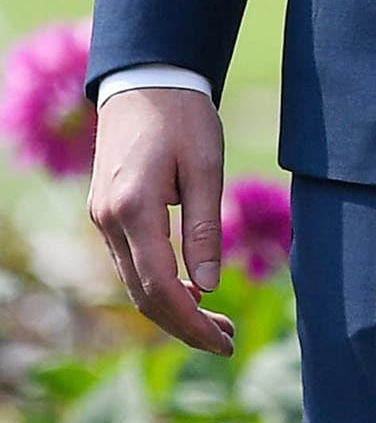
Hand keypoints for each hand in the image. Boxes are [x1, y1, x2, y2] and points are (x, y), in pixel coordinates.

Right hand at [88, 88, 234, 356]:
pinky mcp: (106, 213)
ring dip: (172, 310)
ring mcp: (102, 218)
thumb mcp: (206, 166)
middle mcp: (108, 219)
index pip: (160, 286)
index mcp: (133, 207)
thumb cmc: (183, 117)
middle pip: (143, 295)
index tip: (223, 341)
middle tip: (226, 342)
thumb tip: (207, 287)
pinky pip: (130, 264)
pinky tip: (191, 292)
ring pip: (134, 284)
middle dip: (184, 326)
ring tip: (216, 324)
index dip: (192, 321)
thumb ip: (205, 226)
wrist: (146, 80)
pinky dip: (158, 286)